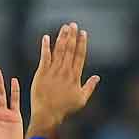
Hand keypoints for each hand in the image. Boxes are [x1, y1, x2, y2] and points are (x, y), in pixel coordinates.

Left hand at [29, 22, 100, 137]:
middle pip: (70, 50)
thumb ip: (90, 87)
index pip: (80, 55)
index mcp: (75, 76)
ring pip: (59, 51)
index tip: (83, 33)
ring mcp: (53, 71)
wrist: (48, 115)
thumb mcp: (81, 100)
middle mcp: (65, 71)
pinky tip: (46, 37)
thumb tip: (97, 77)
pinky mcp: (41, 73)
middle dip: (72, 36)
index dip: (82, 43)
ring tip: (64, 27)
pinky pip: (44, 57)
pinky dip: (46, 47)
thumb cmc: (65, 109)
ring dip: (62, 38)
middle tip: (73, 24)